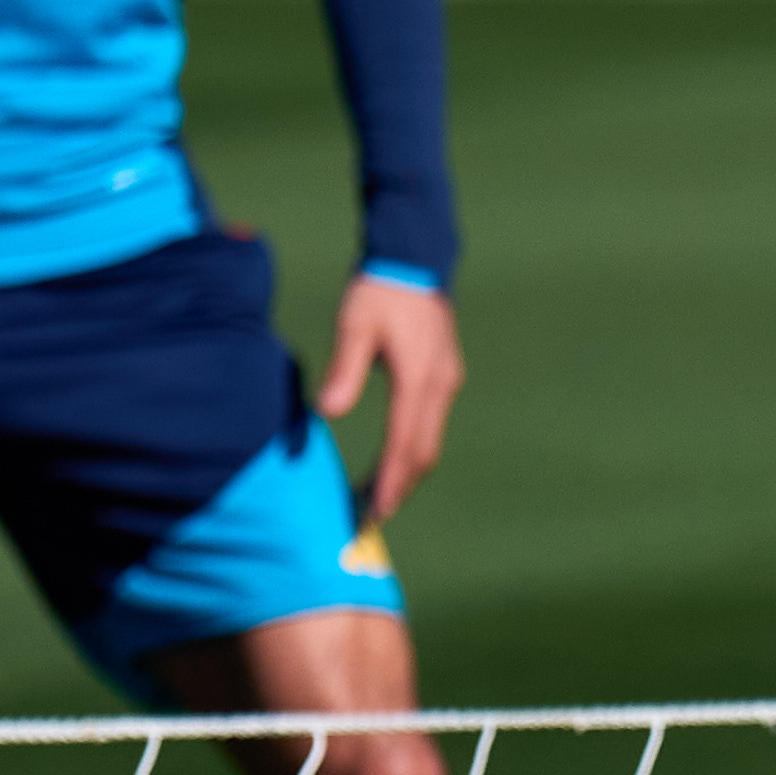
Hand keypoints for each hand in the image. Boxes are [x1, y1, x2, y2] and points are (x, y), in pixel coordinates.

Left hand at [315, 273, 463, 523]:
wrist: (414, 259)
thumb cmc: (379, 292)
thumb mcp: (354, 327)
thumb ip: (344, 370)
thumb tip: (328, 412)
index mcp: (419, 379)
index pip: (406, 443)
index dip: (391, 481)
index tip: (376, 511)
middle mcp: (440, 386)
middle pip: (424, 452)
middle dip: (400, 486)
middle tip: (371, 515)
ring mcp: (447, 381)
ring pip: (430, 440)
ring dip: (406, 471)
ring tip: (378, 494)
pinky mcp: (444, 375)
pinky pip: (431, 424)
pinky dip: (412, 449)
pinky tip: (392, 457)